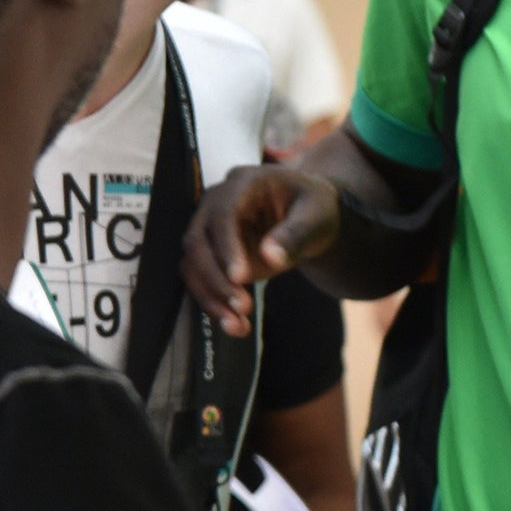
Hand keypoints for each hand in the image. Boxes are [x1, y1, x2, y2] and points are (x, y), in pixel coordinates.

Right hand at [182, 166, 340, 336]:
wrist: (308, 216)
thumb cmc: (314, 208)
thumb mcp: (317, 215)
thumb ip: (296, 233)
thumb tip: (271, 257)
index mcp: (243, 184)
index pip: (223, 213)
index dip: (227, 246)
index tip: (241, 277)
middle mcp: (216, 204)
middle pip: (197, 242)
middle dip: (216, 278)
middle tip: (244, 306)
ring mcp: (209, 230)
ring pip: (192, 265)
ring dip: (211, 298)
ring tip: (238, 326)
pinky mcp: (211, 256)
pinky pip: (201, 281)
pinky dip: (214, 304)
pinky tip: (236, 327)